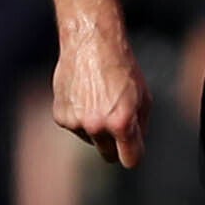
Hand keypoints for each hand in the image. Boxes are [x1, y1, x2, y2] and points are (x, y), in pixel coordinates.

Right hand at [55, 24, 147, 168]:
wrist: (91, 45)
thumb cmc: (123, 69)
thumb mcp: (144, 98)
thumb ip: (141, 126)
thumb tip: (135, 146)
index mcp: (121, 123)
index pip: (129, 159)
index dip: (133, 155)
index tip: (132, 152)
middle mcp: (97, 125)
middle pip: (107, 154)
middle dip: (115, 145)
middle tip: (117, 125)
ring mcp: (76, 122)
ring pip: (90, 139)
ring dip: (96, 127)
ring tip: (99, 100)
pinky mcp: (60, 116)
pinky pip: (74, 127)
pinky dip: (80, 117)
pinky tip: (84, 96)